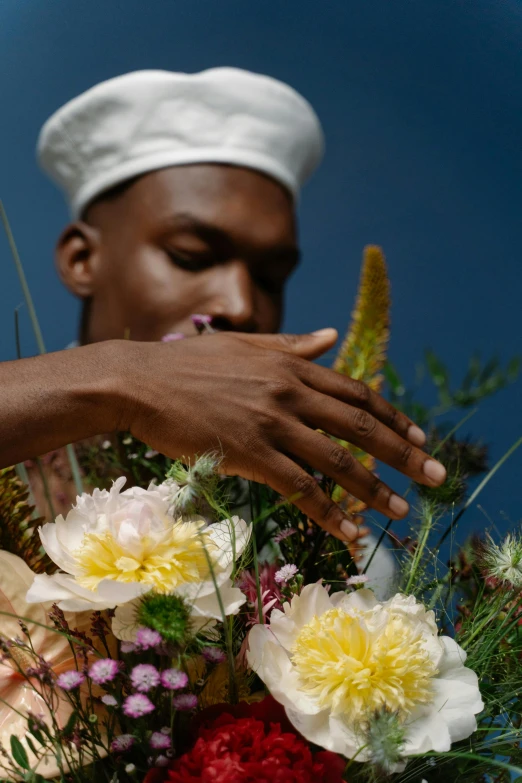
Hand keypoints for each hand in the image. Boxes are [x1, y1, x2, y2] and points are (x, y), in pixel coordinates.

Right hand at [121, 329, 445, 541]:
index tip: (419, 436)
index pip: (356, 392)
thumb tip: (330, 337)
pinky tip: (349, 531)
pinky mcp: (249, 452)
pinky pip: (300, 488)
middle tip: (436, 475)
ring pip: (337, 460)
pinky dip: (329, 512)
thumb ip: (291, 345)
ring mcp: (270, 422)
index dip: (393, 416)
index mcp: (290, 365)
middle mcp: (288, 391)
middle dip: (404, 452)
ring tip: (402, 510)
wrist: (138, 381)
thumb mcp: (244, 344)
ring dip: (375, 488)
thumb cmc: (186, 364)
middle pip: (360, 425)